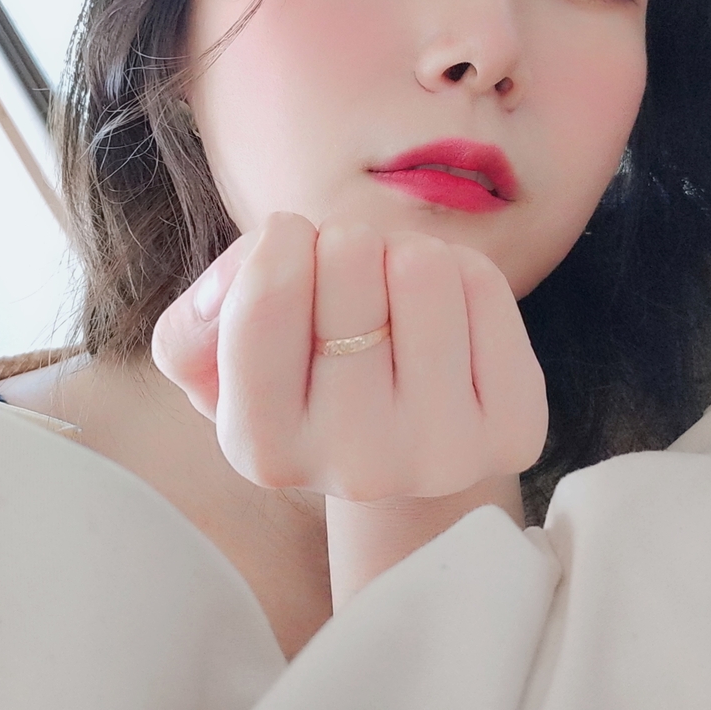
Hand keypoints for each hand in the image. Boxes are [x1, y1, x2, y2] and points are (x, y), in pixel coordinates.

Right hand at [152, 213, 547, 505]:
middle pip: (349, 260)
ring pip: (424, 266)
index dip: (278, 241)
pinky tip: (444, 319)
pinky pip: (484, 285)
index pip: (264, 295)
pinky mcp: (513, 431)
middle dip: (344, 243)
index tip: (290, 252)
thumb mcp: (214, 355)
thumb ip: (197, 315)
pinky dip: (461, 274)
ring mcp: (441, 455)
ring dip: (405, 252)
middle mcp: (353, 468)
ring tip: (395, 297)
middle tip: (349, 282)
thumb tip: (261, 262)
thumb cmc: (300, 378)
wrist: (397, 441)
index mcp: (261, 449)